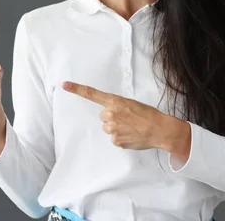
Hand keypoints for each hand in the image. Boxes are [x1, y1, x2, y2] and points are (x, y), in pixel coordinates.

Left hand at [62, 81, 176, 150]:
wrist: (160, 129)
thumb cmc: (148, 115)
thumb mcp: (131, 104)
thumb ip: (117, 107)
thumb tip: (110, 114)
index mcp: (115, 101)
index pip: (92, 94)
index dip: (77, 89)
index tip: (64, 85)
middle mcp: (110, 114)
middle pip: (103, 116)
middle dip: (112, 117)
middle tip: (127, 119)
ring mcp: (112, 128)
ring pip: (108, 128)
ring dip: (116, 128)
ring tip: (131, 127)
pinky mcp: (116, 141)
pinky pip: (114, 139)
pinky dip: (122, 138)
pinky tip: (132, 135)